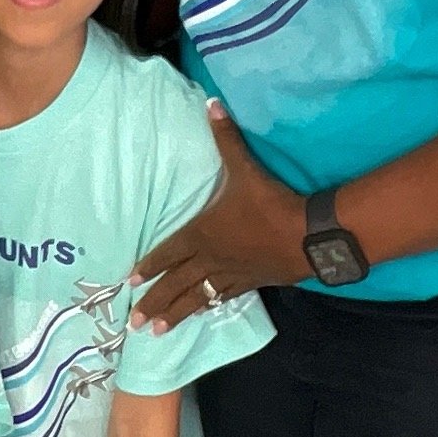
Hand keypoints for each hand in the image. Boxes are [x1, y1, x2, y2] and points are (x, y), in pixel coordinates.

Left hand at [128, 101, 311, 332]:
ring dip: (176, 314)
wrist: (307, 234)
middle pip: (177, 283)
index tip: (130, 281)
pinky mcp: (252, 283)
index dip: (149, 265)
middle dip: (155, 301)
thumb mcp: (243, 167)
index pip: (168, 252)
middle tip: (135, 322)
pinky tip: (203, 313)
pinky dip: (209, 307)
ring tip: (157, 333)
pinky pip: (223, 299)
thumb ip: (225, 137)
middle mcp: (211, 258)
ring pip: (197, 298)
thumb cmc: (268, 201)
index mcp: (202, 232)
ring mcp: (231, 274)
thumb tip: (212, 103)